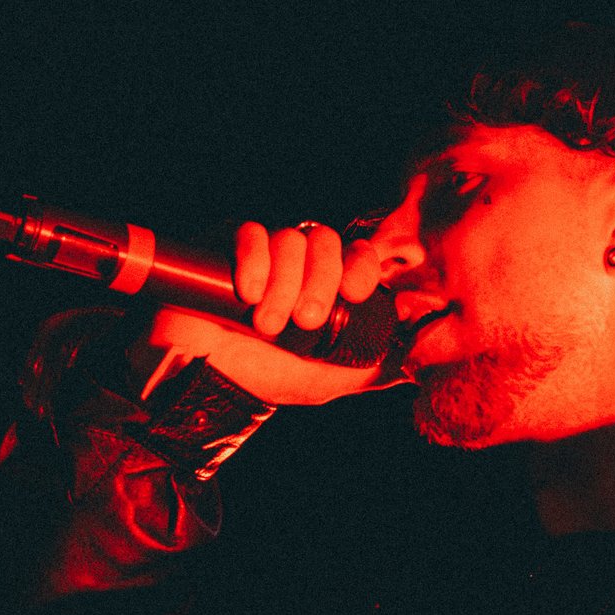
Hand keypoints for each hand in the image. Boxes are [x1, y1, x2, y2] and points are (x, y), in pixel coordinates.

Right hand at [132, 222, 396, 407]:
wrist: (204, 381)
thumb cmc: (263, 378)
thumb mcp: (325, 380)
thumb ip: (368, 371)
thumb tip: (411, 370)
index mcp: (324, 285)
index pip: (356, 254)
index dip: (361, 267)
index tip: (354, 293)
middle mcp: (296, 264)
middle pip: (325, 242)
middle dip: (321, 281)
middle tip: (307, 321)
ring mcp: (261, 252)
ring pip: (290, 239)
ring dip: (285, 282)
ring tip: (267, 323)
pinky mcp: (223, 246)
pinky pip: (250, 232)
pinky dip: (255, 259)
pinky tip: (249, 291)